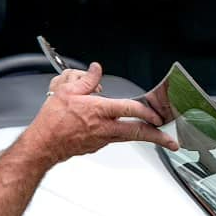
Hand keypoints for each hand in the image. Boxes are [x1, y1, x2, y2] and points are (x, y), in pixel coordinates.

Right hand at [24, 62, 180, 165]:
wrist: (43, 144)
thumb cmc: (52, 121)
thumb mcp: (67, 90)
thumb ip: (86, 79)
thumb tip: (95, 70)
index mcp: (99, 111)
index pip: (129, 110)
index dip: (146, 112)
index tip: (156, 115)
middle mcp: (104, 128)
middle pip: (137, 132)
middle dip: (157, 138)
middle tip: (171, 142)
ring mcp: (102, 139)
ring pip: (130, 137)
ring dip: (145, 137)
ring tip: (159, 137)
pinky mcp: (97, 146)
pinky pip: (116, 139)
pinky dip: (124, 135)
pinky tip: (126, 131)